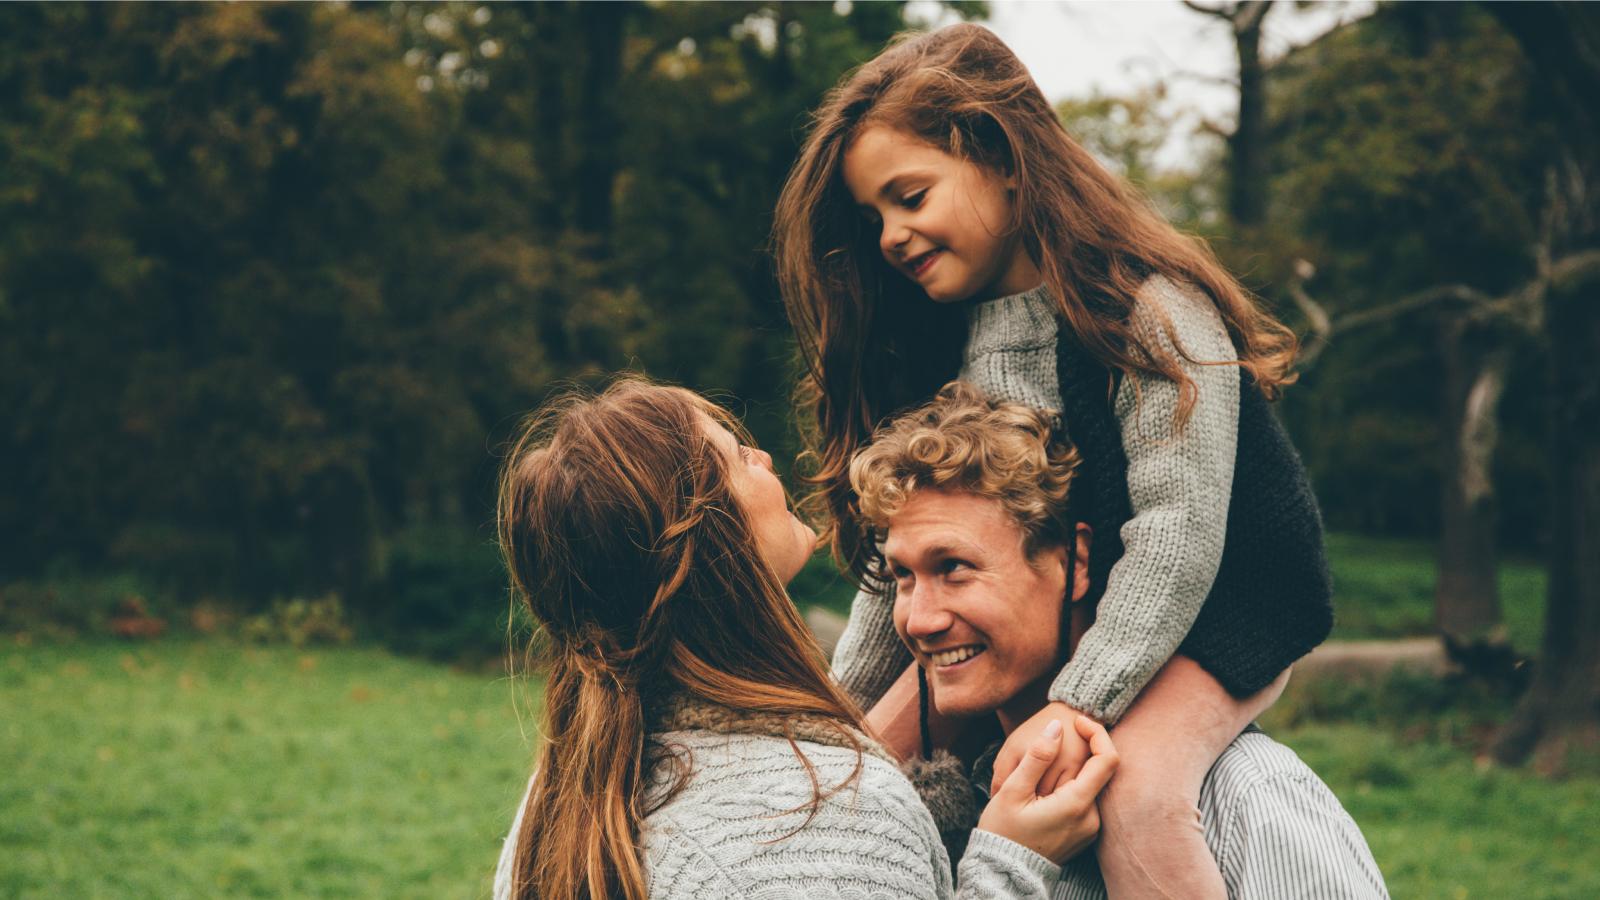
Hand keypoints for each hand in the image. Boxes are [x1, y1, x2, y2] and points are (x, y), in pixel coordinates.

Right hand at [976, 715, 1118, 863]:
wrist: (1003, 871)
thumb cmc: (1003, 831)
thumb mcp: (1012, 790)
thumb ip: (1037, 756)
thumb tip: (1056, 727)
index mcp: (1076, 804)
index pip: (1108, 759)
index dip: (1098, 733)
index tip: (1077, 721)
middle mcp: (1091, 818)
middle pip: (1098, 771)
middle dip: (1079, 751)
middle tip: (1050, 743)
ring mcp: (1090, 829)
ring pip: (1090, 785)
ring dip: (1071, 771)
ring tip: (1039, 774)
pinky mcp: (1084, 834)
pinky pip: (1084, 802)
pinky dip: (1070, 788)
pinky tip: (1044, 791)